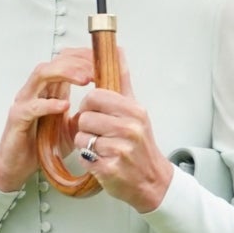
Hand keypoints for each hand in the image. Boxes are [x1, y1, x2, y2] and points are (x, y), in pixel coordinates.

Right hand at [0, 48, 96, 192]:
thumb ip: (85, 113)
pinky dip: (49, 104)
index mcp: (49, 91)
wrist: (17, 167)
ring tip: (84, 79)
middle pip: (54, 63)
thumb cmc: (41, 147)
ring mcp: (24, 103)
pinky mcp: (17, 119)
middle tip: (96, 69)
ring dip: (64, 73)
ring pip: (41, 75)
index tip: (101, 62)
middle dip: (77, 62)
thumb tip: (107, 105)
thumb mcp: (72, 127)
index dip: (83, 58)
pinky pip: (32, 106)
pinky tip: (64, 105)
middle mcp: (35, 92)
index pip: (65, 62)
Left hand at [65, 70, 174, 211]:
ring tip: (103, 149)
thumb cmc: (140, 145)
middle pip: (84, 118)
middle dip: (87, 127)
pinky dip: (89, 160)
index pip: (94, 97)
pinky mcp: (110, 169)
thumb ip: (123, 82)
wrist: (152, 180)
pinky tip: (103, 161)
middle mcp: (130, 128)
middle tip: (101, 135)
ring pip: (81, 138)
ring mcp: (121, 149)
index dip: (89, 106)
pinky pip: (83, 157)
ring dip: (86, 145)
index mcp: (134, 111)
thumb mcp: (136, 111)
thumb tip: (118, 52)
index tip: (97, 114)